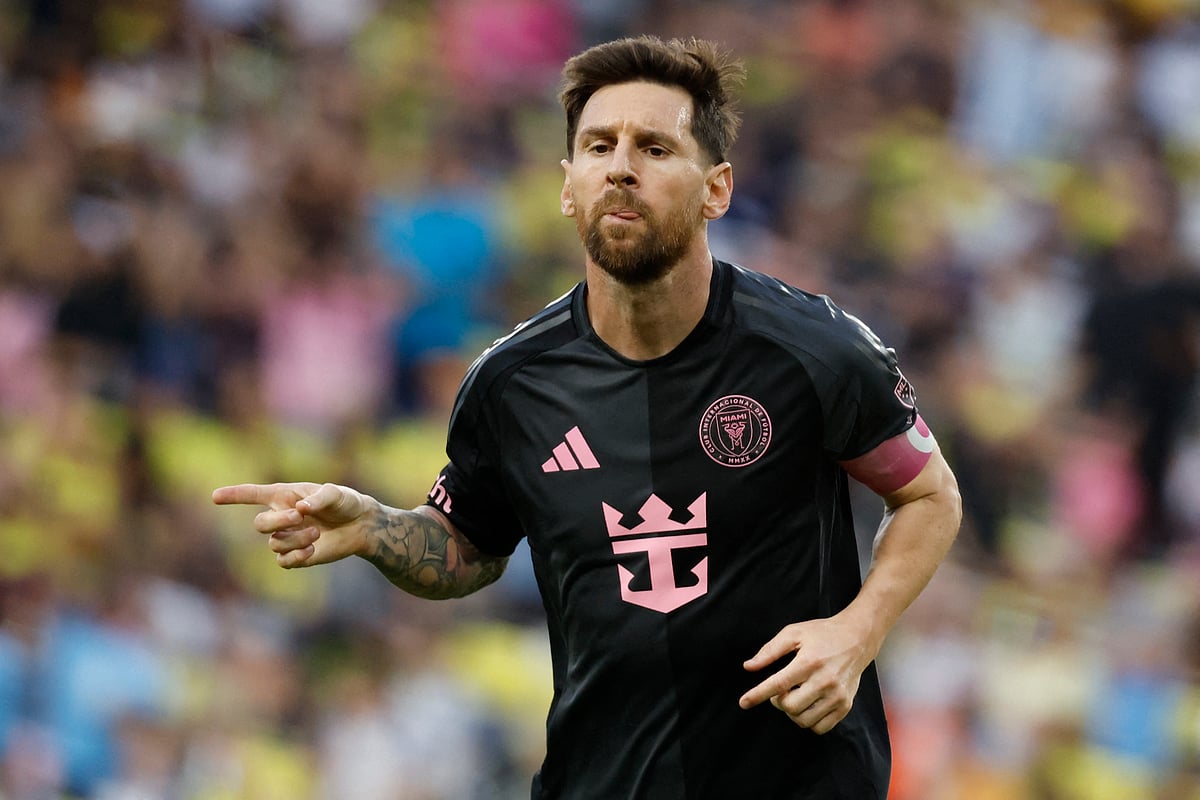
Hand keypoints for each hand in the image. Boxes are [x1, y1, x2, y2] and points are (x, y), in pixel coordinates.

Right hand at [211, 482, 374, 568]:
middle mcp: (281, 516)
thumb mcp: (336, 494)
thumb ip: (320, 498)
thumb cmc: (345, 502)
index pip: (253, 495)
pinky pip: (283, 561)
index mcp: (285, 496)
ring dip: (295, 538)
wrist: (360, 525)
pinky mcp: (297, 555)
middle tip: (300, 517)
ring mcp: (287, 537)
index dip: (234, 495)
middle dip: (277, 522)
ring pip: (274, 543)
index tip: (215, 496)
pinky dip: (296, 557)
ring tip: (317, 532)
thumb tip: (301, 508)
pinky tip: (312, 550)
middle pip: (260, 525)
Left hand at [738, 615, 875, 734]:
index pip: (778, 684)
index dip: (758, 695)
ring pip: (804, 720)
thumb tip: (749, 667)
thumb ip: (769, 650)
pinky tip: (807, 705)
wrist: (857, 638)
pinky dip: (809, 721)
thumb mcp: (793, 633)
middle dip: (778, 701)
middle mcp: (825, 681)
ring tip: (794, 696)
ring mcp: (837, 696)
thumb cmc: (822, 634)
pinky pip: (821, 727)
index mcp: (809, 662)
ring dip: (792, 712)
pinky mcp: (846, 705)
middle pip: (790, 706)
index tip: (743, 703)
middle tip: (780, 690)